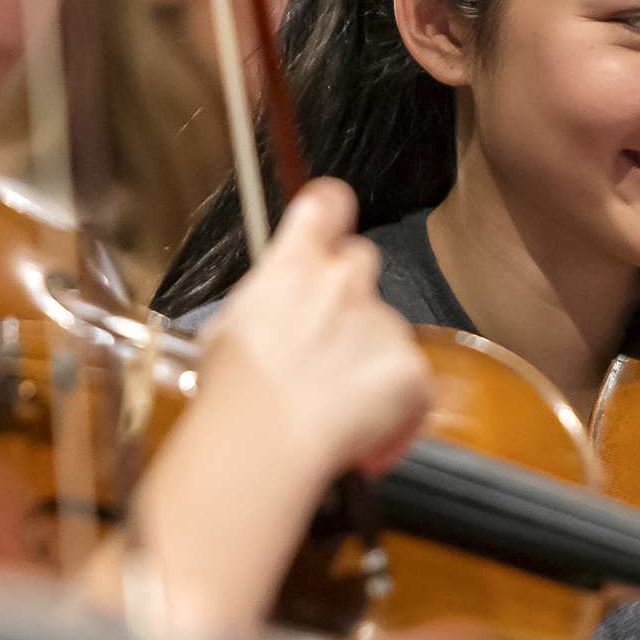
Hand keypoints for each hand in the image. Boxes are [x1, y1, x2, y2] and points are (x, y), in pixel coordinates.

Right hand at [132, 178, 434, 632]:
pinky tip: (362, 436)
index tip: (329, 222)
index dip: (331, 211)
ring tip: (333, 405)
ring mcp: (383, 323)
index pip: (328, 203)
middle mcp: (345, 282)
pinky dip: (395, 409)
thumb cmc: (234, 391)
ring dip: (368, 359)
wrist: (263, 436)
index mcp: (294, 264)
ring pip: (387, 331)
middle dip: (349, 296)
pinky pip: (411, 385)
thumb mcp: (227, 327)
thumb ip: (264, 304)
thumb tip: (269, 316)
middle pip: (362, 263)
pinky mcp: (411, 368)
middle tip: (326, 339)